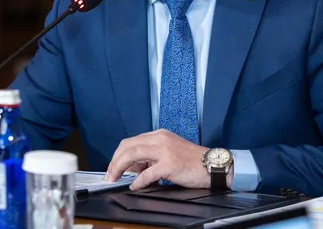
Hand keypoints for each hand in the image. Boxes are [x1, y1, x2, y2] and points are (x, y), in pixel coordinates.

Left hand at [105, 129, 232, 189]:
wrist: (214, 165)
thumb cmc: (193, 161)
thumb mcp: (169, 153)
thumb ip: (151, 158)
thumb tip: (133, 169)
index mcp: (159, 135)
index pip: (130, 142)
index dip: (117, 155)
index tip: (112, 167)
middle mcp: (160, 139)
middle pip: (128, 146)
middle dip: (114, 161)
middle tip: (109, 175)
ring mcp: (165, 150)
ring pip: (133, 155)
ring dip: (120, 168)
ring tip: (115, 179)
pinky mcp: (170, 164)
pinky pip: (147, 173)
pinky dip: (138, 181)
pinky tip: (135, 186)